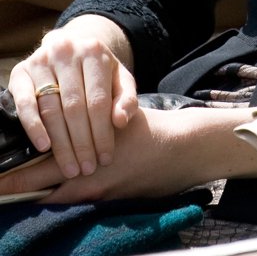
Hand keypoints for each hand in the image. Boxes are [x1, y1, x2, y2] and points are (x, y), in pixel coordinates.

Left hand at [0, 105, 256, 202]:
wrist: (179, 150)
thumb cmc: (146, 128)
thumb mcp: (114, 116)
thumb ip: (86, 120)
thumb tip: (57, 116)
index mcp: (85, 158)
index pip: (38, 173)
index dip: (13, 179)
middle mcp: (86, 181)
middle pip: (41, 191)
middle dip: (18, 190)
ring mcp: (96, 195)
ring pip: (56, 199)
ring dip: (38, 194)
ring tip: (17, 191)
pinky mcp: (107, 202)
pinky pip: (75, 202)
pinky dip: (61, 197)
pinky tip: (51, 194)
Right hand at [8, 19, 137, 180]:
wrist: (70, 47)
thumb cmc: (97, 72)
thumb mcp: (120, 79)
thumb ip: (127, 98)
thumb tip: (121, 121)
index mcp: (94, 52)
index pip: (98, 100)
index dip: (102, 132)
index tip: (105, 158)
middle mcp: (66, 52)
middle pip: (74, 107)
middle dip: (82, 143)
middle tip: (87, 169)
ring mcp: (41, 61)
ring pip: (51, 108)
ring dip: (60, 142)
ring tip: (70, 167)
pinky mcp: (20, 72)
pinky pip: (25, 103)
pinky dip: (33, 126)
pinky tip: (44, 147)